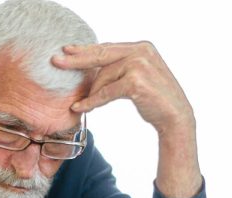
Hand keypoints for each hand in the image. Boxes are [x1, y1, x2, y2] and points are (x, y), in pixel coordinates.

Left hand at [52, 42, 201, 197]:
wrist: (175, 117)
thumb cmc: (155, 99)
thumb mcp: (138, 76)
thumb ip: (121, 67)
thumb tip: (93, 65)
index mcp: (142, 47)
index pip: (107, 47)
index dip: (86, 49)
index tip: (68, 50)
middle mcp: (141, 51)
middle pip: (100, 55)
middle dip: (76, 59)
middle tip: (56, 61)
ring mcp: (139, 65)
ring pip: (103, 77)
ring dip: (91, 92)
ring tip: (81, 103)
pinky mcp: (135, 82)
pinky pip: (105, 92)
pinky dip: (92, 101)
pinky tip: (81, 107)